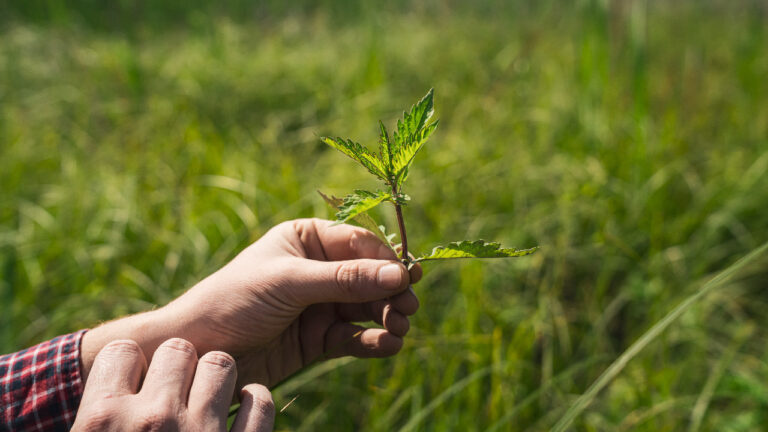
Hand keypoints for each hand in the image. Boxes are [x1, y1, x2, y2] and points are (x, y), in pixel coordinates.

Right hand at [72, 338, 273, 431]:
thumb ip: (101, 415)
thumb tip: (92, 391)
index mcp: (104, 419)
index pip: (122, 352)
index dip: (132, 366)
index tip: (137, 381)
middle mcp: (153, 420)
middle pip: (177, 350)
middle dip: (179, 365)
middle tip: (175, 393)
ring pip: (219, 364)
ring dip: (217, 379)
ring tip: (208, 400)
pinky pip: (258, 402)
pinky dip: (254, 401)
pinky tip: (241, 412)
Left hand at [81, 219, 420, 388]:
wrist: (201, 352)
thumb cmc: (234, 300)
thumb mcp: (290, 282)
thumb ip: (344, 279)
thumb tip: (399, 274)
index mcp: (308, 239)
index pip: (359, 242)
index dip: (387, 259)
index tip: (408, 277)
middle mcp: (318, 269)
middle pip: (370, 276)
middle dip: (391, 292)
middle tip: (407, 309)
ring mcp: (320, 305)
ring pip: (368, 308)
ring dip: (388, 317)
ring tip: (399, 329)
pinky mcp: (319, 339)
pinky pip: (356, 337)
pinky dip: (375, 341)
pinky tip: (389, 345)